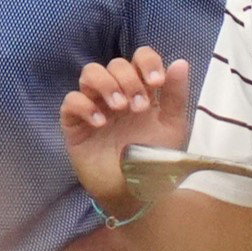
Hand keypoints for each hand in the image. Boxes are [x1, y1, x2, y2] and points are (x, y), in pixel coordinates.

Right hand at [60, 47, 190, 214]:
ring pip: (90, 73)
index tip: (157, 82)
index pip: (140, 57)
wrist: (136, 193)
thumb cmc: (155, 158)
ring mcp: (95, 105)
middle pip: (115, 63)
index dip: (147, 61)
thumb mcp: (172, 127)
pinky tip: (100, 123)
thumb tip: (180, 63)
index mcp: (141, 88)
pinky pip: (71, 101)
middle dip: (129, 80)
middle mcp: (117, 92)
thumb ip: (176, 96)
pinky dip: (85, 106)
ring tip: (119, 107)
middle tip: (138, 107)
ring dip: (106, 84)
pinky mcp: (75, 124)